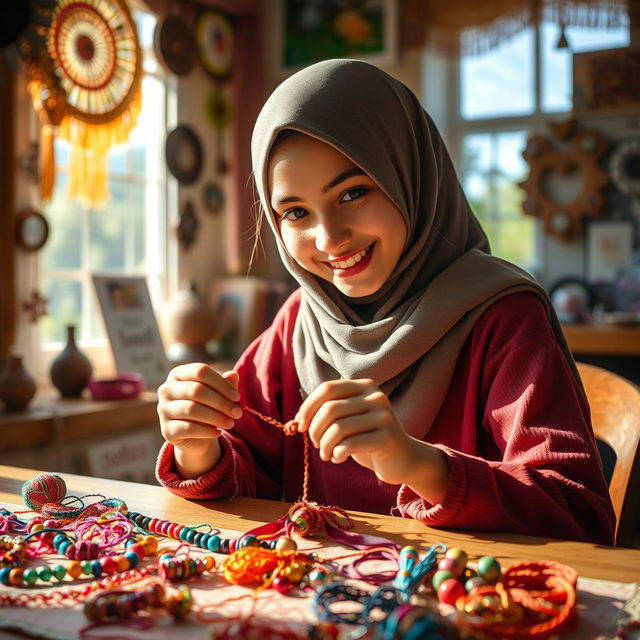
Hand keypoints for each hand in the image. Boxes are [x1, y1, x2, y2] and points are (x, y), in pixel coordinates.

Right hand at [157, 363, 241, 477]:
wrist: (196, 436)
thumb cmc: (208, 407)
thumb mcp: (218, 394)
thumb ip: (225, 384)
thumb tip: (234, 375)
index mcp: (178, 374)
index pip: (200, 371)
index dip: (221, 383)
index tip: (237, 397)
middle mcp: (166, 389)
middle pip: (196, 390)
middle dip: (221, 402)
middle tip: (237, 412)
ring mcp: (163, 410)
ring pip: (192, 409)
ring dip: (216, 417)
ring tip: (231, 423)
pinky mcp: (166, 431)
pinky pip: (188, 428)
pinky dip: (207, 431)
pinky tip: (218, 432)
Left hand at [295, 379, 414, 483]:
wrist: (402, 459)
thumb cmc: (366, 438)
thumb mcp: (348, 420)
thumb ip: (327, 413)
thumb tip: (298, 420)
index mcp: (364, 386)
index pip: (327, 389)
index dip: (308, 407)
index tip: (301, 425)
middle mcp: (376, 396)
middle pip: (330, 409)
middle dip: (316, 430)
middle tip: (317, 445)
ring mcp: (384, 416)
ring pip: (338, 429)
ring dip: (325, 446)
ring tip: (326, 455)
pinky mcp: (387, 437)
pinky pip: (350, 445)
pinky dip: (337, 454)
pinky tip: (339, 458)